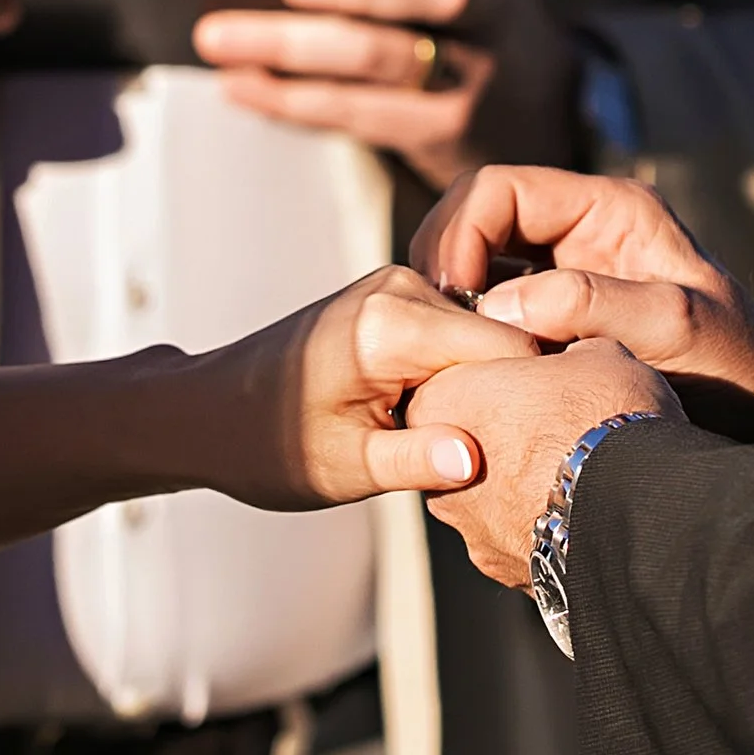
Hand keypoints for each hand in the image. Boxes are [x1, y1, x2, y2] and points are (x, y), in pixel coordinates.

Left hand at [168, 264, 544, 511]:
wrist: (207, 412)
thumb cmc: (267, 445)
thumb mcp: (345, 468)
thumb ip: (416, 462)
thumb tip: (477, 461)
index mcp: (392, 324)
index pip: (509, 348)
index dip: (535, 397)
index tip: (545, 444)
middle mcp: (402, 288)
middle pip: (504, 339)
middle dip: (513, 394)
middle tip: (509, 458)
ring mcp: (400, 286)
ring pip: (486, 339)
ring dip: (488, 389)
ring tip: (467, 443)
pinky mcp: (398, 298)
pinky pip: (458, 335)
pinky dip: (463, 379)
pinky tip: (443, 422)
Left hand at [192, 0, 582, 194]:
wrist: (542, 118)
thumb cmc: (478, 26)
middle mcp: (491, 17)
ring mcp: (471, 81)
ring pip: (379, 60)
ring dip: (291, 49)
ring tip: (220, 38)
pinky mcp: (438, 135)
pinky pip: (354, 113)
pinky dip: (289, 99)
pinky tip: (240, 84)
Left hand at [407, 337, 681, 587]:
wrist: (634, 508)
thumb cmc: (602, 417)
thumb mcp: (595, 353)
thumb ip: (565, 352)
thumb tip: (576, 358)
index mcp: (443, 400)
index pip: (456, 377)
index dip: (501, 372)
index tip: (538, 373)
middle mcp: (438, 469)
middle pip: (463, 440)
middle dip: (503, 433)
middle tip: (558, 422)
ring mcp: (468, 525)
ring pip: (487, 495)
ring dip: (521, 483)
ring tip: (577, 472)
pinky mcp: (500, 566)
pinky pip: (516, 535)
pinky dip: (542, 524)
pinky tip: (581, 512)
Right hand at [416, 163, 753, 401]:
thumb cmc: (733, 371)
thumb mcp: (676, 329)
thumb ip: (596, 305)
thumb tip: (501, 308)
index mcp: (609, 209)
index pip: (498, 190)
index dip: (459, 234)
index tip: (449, 296)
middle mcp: (579, 231)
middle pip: (474, 220)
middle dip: (442, 265)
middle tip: (432, 325)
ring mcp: (564, 274)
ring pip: (475, 266)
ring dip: (448, 302)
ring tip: (443, 351)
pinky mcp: (553, 320)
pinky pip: (489, 309)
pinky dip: (466, 332)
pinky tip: (464, 369)